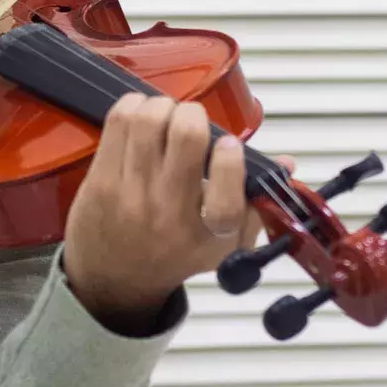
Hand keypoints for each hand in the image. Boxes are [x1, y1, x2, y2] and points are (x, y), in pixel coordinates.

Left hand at [61, 93, 293, 331]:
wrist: (114, 279)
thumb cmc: (174, 254)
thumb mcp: (224, 246)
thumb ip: (257, 205)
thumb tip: (286, 163)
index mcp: (208, 235)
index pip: (227, 193)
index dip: (230, 158)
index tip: (228, 145)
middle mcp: (169, 214)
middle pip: (186, 137)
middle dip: (194, 115)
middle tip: (191, 123)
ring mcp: (131, 195)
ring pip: (150, 120)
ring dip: (162, 106)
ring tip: (165, 117)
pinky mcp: (101, 180)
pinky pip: (119, 123)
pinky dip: (135, 106)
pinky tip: (141, 115)